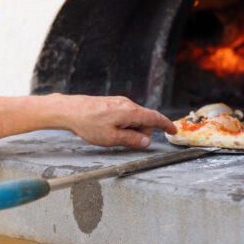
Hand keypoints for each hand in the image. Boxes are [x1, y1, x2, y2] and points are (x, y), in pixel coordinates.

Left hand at [57, 94, 176, 148]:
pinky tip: (107, 129)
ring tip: (110, 134)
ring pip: (133, 119)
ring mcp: (119, 102)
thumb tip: (146, 141)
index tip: (173, 130)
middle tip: (122, 140)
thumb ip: (132, 140)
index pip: (154, 117)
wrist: (69, 110)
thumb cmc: (88, 123)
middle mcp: (127, 104)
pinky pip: (124, 116)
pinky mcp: (112, 103)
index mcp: (130, 111)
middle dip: (139, 133)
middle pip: (144, 121)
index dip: (166, 125)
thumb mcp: (112, 138)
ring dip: (129, 130)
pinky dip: (122, 125)